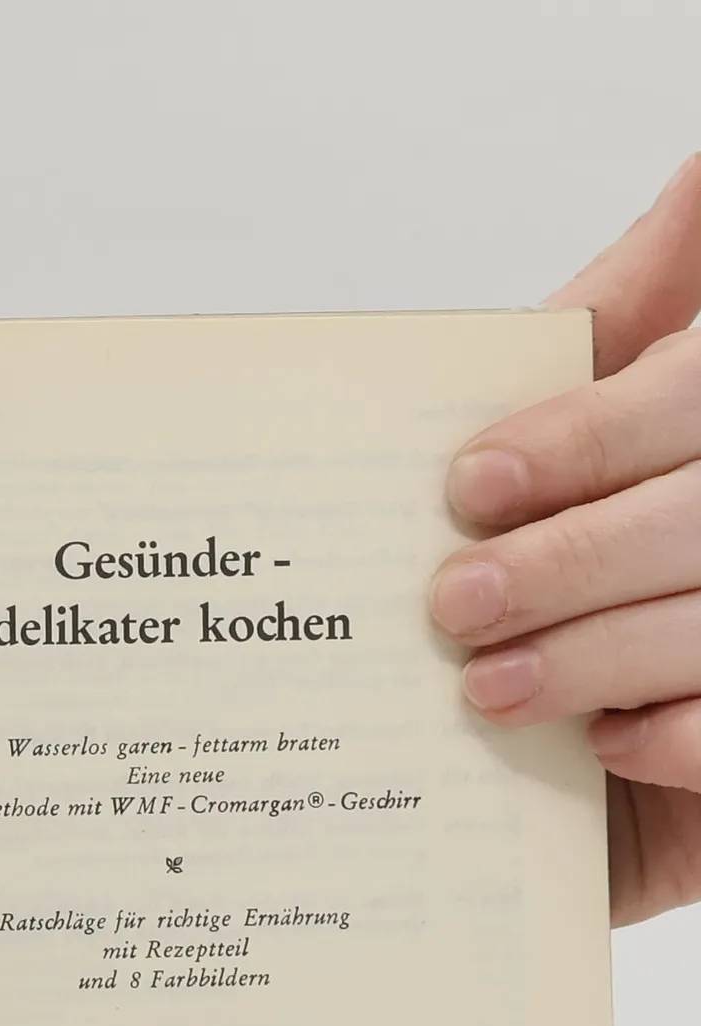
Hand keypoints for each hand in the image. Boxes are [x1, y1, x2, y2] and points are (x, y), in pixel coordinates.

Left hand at [434, 155, 700, 925]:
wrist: (639, 722)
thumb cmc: (606, 533)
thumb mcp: (610, 417)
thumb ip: (636, 314)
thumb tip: (698, 177)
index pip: (688, 395)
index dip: (587, 436)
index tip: (470, 483)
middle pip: (698, 515)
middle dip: (570, 560)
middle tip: (453, 602)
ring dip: (595, 657)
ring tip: (484, 689)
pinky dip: (676, 739)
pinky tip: (602, 744)